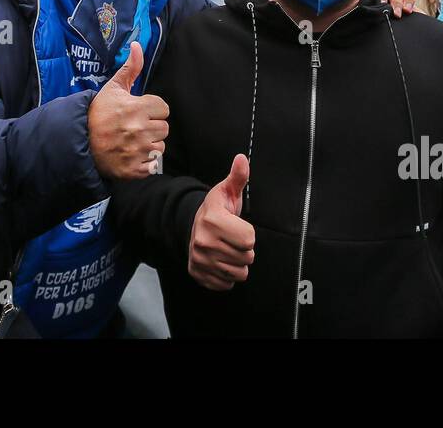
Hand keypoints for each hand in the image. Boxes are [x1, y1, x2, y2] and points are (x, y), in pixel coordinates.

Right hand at [87, 42, 168, 180]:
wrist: (78, 142)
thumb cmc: (98, 113)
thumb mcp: (113, 88)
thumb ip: (130, 68)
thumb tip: (138, 45)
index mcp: (136, 108)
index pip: (163, 108)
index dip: (152, 109)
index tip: (139, 111)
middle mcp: (139, 130)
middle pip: (164, 128)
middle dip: (152, 126)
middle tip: (134, 127)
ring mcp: (137, 151)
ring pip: (160, 146)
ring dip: (150, 144)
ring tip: (132, 140)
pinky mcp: (134, 170)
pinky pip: (153, 165)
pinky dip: (145, 162)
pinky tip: (132, 154)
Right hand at [188, 154, 254, 290]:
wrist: (192, 226)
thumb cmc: (216, 209)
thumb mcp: (227, 191)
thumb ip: (238, 177)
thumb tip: (242, 158)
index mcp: (213, 220)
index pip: (249, 239)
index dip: (248, 233)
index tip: (237, 226)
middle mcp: (203, 241)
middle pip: (246, 258)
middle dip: (244, 249)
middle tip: (232, 238)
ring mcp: (200, 260)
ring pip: (239, 273)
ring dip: (237, 263)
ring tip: (228, 249)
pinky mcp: (199, 274)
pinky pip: (226, 284)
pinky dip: (227, 275)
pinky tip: (220, 260)